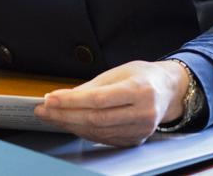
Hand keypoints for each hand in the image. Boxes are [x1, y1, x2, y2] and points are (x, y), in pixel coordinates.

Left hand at [33, 60, 187, 146]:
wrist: (169, 90)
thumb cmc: (142, 77)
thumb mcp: (117, 72)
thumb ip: (90, 87)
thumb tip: (63, 97)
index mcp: (139, 90)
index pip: (98, 99)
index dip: (71, 101)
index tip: (50, 98)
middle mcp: (143, 113)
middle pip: (96, 119)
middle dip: (65, 115)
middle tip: (44, 110)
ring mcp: (141, 129)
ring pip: (99, 132)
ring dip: (71, 125)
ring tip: (52, 117)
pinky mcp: (137, 140)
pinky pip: (105, 139)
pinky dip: (84, 132)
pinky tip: (71, 124)